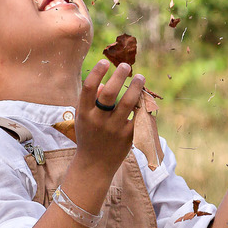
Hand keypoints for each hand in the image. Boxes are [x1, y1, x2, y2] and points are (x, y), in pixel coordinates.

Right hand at [75, 59, 144, 178]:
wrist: (94, 165)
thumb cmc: (88, 136)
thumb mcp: (83, 118)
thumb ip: (90, 100)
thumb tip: (104, 82)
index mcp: (84, 113)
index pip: (89, 87)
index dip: (98, 72)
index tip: (105, 62)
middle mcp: (98, 120)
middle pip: (109, 92)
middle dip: (119, 75)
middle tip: (126, 65)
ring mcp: (113, 129)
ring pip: (128, 102)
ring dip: (136, 87)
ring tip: (140, 78)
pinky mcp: (128, 136)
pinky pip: (138, 116)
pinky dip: (142, 105)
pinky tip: (144, 97)